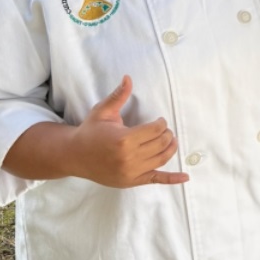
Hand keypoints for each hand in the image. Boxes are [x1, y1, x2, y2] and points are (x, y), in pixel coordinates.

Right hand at [69, 76, 188, 187]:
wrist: (74, 156)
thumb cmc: (90, 131)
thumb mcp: (102, 111)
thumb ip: (118, 96)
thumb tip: (128, 78)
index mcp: (123, 139)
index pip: (155, 130)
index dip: (161, 124)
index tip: (159, 121)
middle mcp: (129, 158)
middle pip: (160, 144)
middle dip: (167, 134)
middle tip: (165, 130)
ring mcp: (131, 172)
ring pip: (161, 159)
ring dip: (171, 148)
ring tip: (171, 141)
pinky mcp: (131, 181)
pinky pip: (156, 180)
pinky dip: (172, 179)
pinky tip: (185, 176)